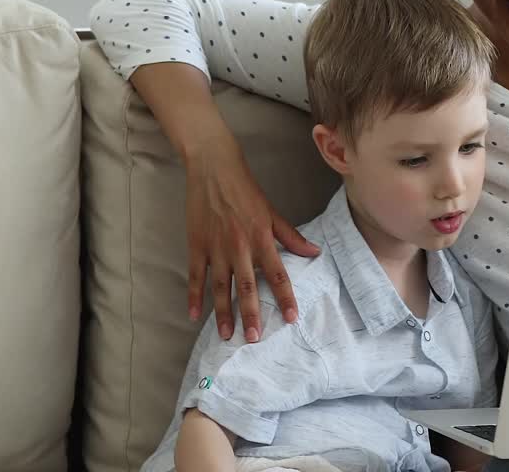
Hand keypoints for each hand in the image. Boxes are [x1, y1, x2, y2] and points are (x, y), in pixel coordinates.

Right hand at [184, 137, 319, 341]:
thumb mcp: (272, 212)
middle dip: (251, 314)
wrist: (214, 170)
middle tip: (254, 338)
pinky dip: (194, 296)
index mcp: (261, 239)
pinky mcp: (197, 246)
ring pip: (220, 287)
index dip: (285, 298)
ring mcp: (216, 248)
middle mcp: (240, 248)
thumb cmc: (246, 190)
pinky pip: (196, 276)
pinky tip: (194, 315)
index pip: (277, 274)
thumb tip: (314, 252)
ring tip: (226, 335)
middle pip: (247, 287)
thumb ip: (291, 236)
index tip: (291, 319)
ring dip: (223, 312)